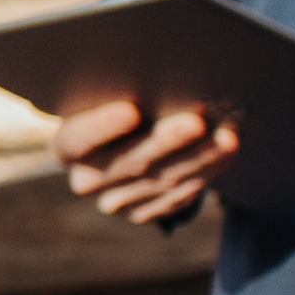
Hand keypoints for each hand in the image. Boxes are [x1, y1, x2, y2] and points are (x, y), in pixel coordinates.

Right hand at [53, 89, 233, 227]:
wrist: (123, 140)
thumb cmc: (116, 104)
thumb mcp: (106, 97)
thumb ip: (121, 93)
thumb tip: (164, 81)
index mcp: (66, 147)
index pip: (78, 140)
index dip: (102, 127)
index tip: (130, 110)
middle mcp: (85, 180)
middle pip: (130, 162)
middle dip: (168, 142)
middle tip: (197, 122)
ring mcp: (115, 202)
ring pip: (162, 181)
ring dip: (200, 158)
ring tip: (228, 135)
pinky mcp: (144, 213)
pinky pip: (179, 196)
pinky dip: (207, 172)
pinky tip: (225, 152)